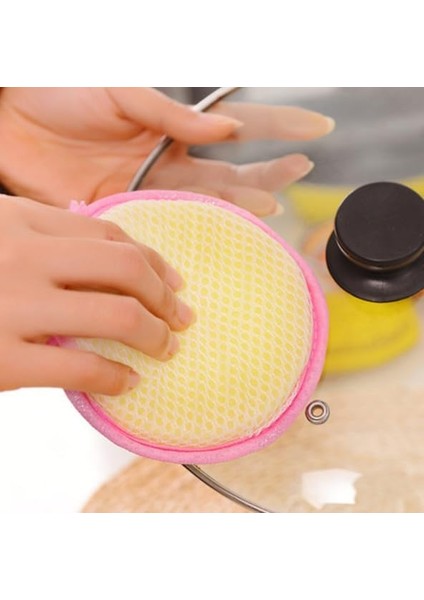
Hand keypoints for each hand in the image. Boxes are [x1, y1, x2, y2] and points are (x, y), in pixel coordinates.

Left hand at [0, 88, 333, 214]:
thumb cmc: (62, 89)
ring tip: (273, 205)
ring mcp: (146, 189)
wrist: (9, 116)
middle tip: (302, 171)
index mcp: (171, 127)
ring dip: (239, 206)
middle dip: (268, 172)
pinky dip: (188, 236)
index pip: (236, 128)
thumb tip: (230, 128)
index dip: (277, 127)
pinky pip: (161, 228)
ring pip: (203, 204)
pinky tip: (213, 241)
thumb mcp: (122, 91)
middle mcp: (166, 161)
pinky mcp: (120, 212)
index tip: (318, 129)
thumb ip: (173, 114)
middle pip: (228, 173)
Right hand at [0, 196, 193, 394]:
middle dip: (165, 297)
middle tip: (182, 318)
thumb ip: (36, 239)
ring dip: (155, 335)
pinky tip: (127, 382)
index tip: (174, 281)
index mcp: (19, 220)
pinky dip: (115, 377)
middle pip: (125, 268)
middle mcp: (22, 256)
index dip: (152, 260)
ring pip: (117, 316)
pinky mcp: (4, 359)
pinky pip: (81, 367)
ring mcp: (14, 306)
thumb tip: (97, 258)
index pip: (107, 235)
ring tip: (166, 349)